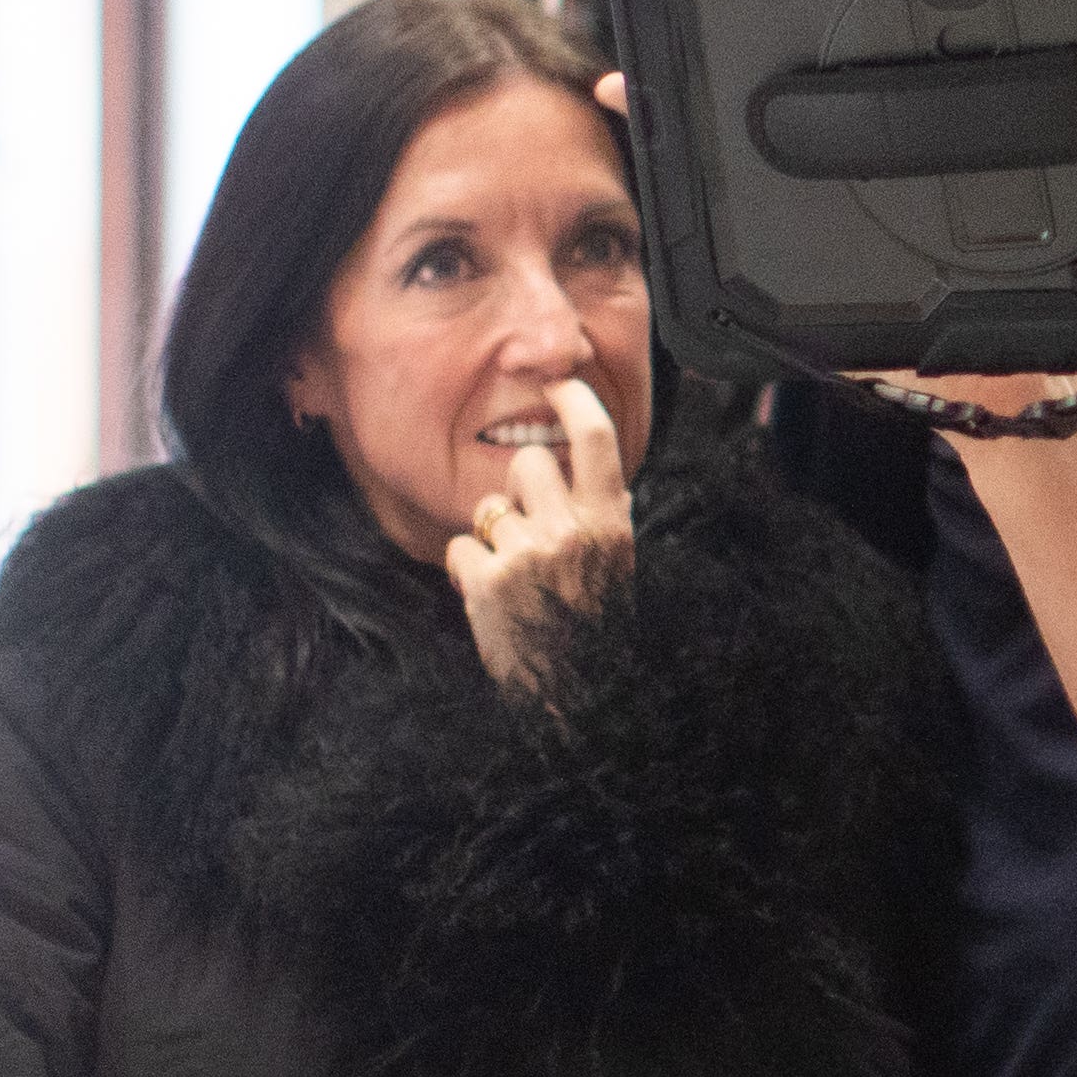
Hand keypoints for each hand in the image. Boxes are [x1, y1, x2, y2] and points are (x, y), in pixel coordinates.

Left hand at [444, 375, 630, 695]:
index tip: (562, 383)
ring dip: (493, 538)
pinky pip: (460, 549)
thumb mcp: (616, 564)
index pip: (596, 438)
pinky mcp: (490, 581)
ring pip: (488, 508)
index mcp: (610, 521)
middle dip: (519, 489)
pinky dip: (468, 574)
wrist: (580, 693)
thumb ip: (600, 519)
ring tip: (515, 579)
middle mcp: (572, 529)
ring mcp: (529, 553)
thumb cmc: (595, 627)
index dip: (577, 401)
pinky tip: (491, 601)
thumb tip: (593, 480)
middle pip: (528, 465)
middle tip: (529, 530)